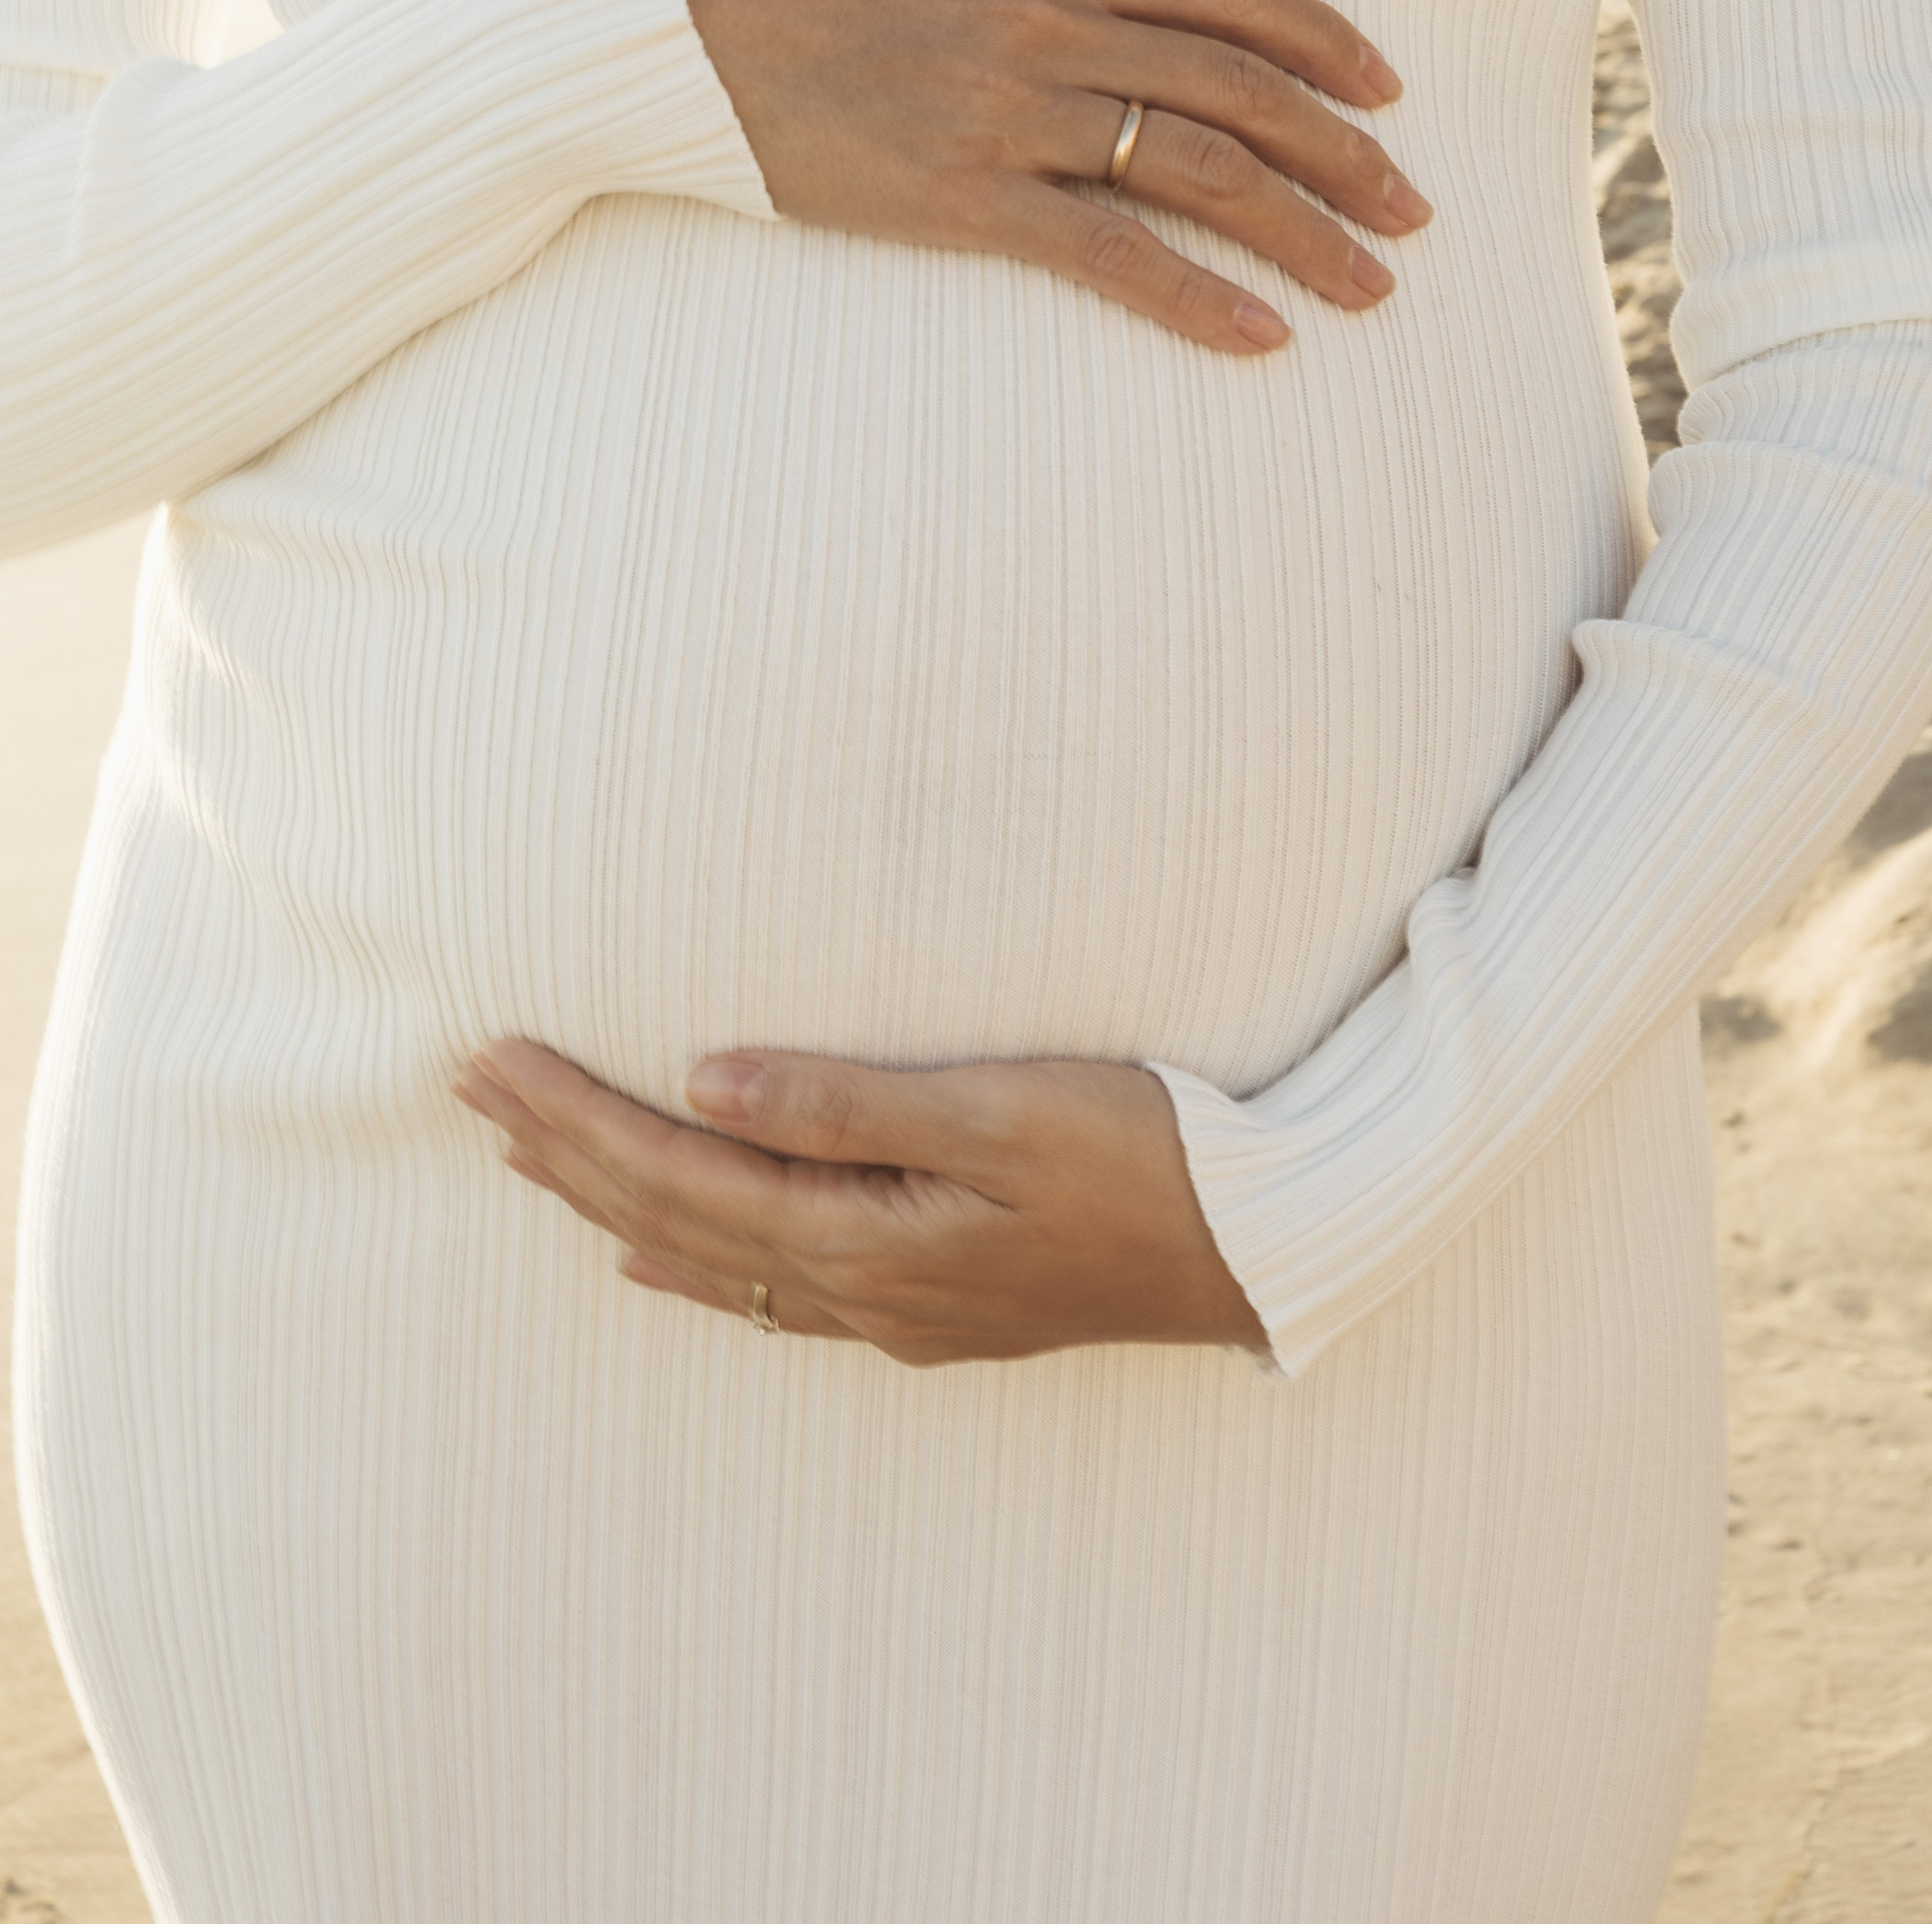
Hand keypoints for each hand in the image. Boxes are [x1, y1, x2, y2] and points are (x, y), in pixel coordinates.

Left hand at [452, 1039, 1269, 1365]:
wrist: (1264, 1250)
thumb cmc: (1151, 1160)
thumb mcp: (1005, 1113)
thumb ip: (849, 1103)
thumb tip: (703, 1078)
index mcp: (866, 1242)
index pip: (678, 1176)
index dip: (574, 1121)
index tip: (489, 1061)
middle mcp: (861, 1294)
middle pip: (672, 1223)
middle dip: (563, 1154)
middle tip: (468, 1088)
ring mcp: (896, 1313)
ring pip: (710, 1259)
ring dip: (610, 1203)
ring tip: (525, 1158)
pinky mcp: (932, 1307)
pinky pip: (769, 1290)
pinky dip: (693, 1263)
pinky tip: (655, 1261)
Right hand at [678, 0, 1431, 354]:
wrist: (656, 18)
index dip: (1320, 40)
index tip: (1385, 93)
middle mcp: (1044, 23)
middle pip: (1237, 86)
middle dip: (1343, 152)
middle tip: (1412, 211)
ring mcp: (1006, 113)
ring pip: (1193, 169)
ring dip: (1300, 230)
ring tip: (1371, 285)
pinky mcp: (958, 197)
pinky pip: (1101, 253)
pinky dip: (1190, 295)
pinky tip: (1257, 335)